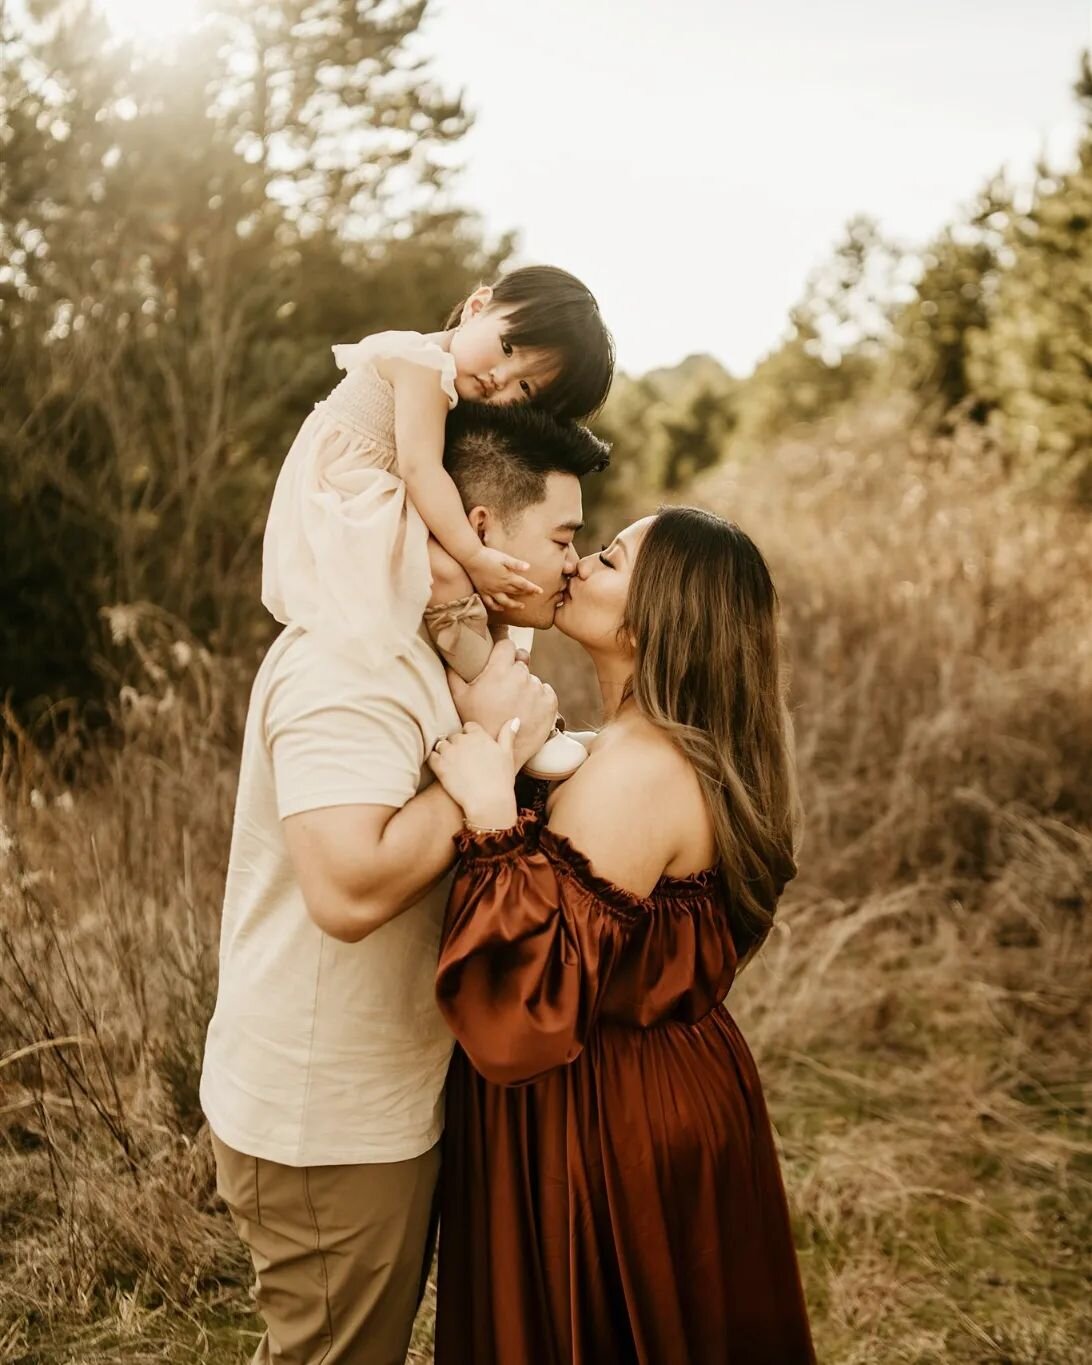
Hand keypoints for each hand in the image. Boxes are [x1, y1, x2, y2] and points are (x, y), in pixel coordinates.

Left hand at [428, 719, 520, 827]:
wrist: (488, 802)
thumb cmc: (501, 780)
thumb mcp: (508, 755)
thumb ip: (508, 735)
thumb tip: (514, 719)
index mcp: (479, 736)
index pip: (469, 726)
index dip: (470, 736)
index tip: (473, 747)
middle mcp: (463, 740)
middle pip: (455, 736)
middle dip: (457, 745)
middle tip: (463, 760)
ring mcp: (450, 752)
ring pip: (442, 744)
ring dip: (445, 752)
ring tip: (452, 765)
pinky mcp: (440, 766)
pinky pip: (432, 756)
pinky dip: (435, 760)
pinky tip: (441, 769)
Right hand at [448, 638, 556, 767]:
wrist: (496, 751)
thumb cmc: (475, 722)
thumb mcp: (459, 696)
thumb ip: (454, 672)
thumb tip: (449, 656)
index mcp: (500, 670)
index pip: (507, 645)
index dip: (503, 651)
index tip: (500, 660)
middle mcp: (521, 676)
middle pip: (521, 662)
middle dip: (513, 672)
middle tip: (503, 691)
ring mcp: (537, 689)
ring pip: (532, 679)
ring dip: (525, 687)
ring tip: (513, 705)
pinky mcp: (550, 703)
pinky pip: (546, 692)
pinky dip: (539, 698)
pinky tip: (526, 710)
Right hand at [465, 546, 542, 611]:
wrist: (471, 558)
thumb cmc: (489, 555)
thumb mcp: (504, 557)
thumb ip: (516, 564)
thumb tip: (529, 567)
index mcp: (507, 577)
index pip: (523, 585)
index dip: (533, 589)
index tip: (540, 591)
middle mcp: (500, 586)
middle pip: (516, 592)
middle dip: (526, 594)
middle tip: (534, 596)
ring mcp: (491, 590)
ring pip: (505, 601)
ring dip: (514, 605)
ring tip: (521, 607)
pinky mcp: (483, 591)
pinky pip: (490, 603)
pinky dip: (496, 607)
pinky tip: (501, 608)